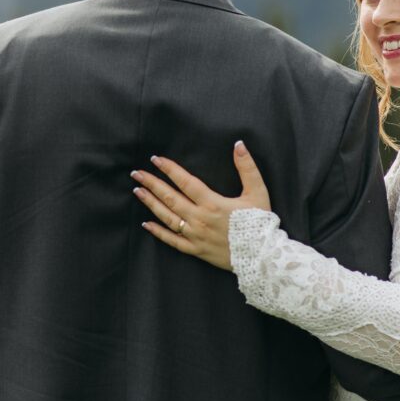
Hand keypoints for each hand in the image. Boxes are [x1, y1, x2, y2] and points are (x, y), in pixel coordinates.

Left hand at [131, 141, 270, 270]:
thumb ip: (247, 167)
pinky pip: (173, 241)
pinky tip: (146, 224)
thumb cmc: (260, 223)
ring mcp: (196, 235)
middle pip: (170, 198)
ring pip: (167, 217)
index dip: (169, 169)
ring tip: (138, 191)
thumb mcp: (257, 192)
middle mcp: (200, 218)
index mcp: (212, 203)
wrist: (262, 256)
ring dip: (151, 203)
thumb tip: (238, 144)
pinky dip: (158, 232)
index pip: (185, 182)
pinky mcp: (196, 250)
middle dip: (152, 184)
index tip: (155, 159)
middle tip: (137, 174)